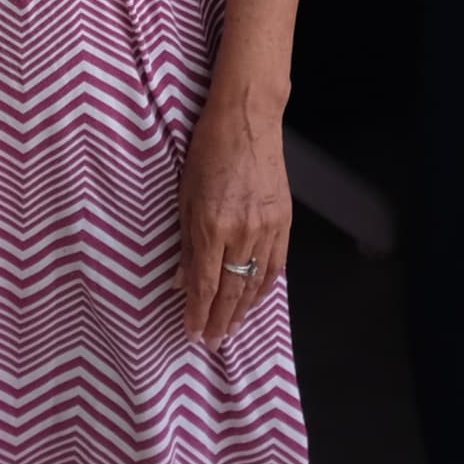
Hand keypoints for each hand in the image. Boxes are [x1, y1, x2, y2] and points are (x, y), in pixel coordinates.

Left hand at [176, 88, 292, 345]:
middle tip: (212, 342)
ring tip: (231, 330)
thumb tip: (179, 281)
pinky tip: (256, 300)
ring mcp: (267, 228)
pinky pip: (276, 265)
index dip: (197, 314)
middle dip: (219, 321)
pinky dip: (265, 287)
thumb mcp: (184, 194)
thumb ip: (184, 242)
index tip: (191, 334)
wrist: (248, 120)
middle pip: (231, 290)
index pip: (204, 284)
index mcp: (212, 226)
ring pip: (255, 282)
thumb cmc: (208, 150)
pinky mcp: (284, 221)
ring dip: (242, 311)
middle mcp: (241, 233)